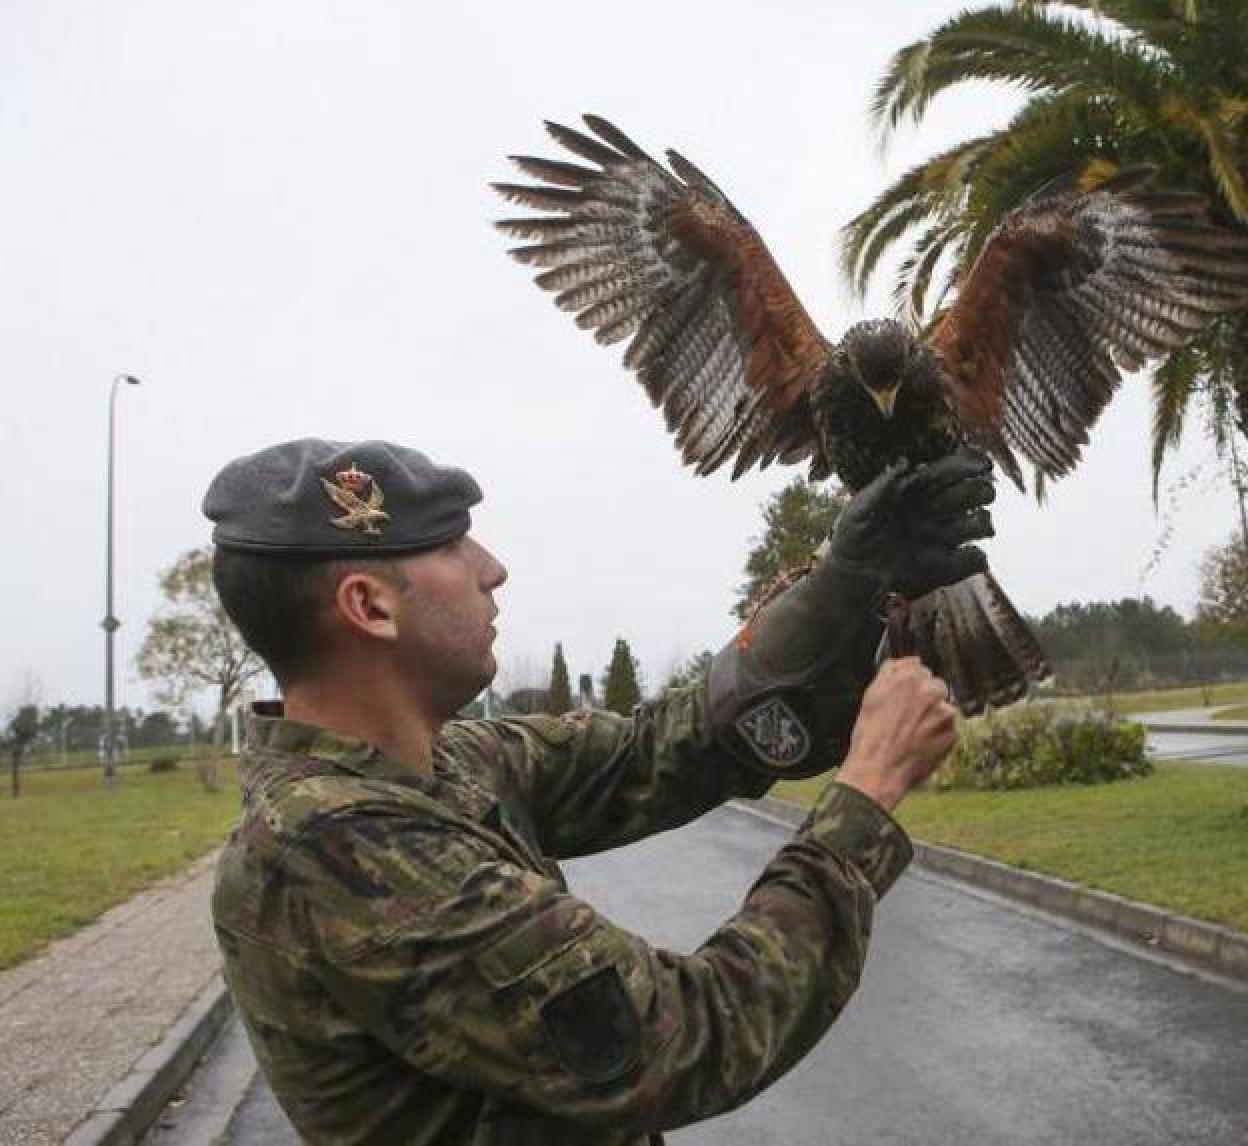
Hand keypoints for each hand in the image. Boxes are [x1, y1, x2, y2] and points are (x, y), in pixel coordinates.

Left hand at [830, 447, 995, 598]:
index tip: (982, 466)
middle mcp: (938, 509)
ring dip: (981, 522)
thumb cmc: (854, 534)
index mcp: (919, 490)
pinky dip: (974, 558)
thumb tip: (904, 463)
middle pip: (976, 492)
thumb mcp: (859, 508)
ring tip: (968, 528)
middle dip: (981, 491)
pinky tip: (962, 556)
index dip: (971, 465)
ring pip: (981, 522)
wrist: (853, 570)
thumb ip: (880, 487)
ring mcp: (944, 535)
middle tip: (976, 495)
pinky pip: (974, 559)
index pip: (952, 470)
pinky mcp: (945, 562)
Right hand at [836, 657, 956, 811]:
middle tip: (907, 718)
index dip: (909, 685)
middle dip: (925, 698)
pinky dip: (938, 735)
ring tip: (912, 734)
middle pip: (935, 686)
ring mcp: (944, 713)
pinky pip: (948, 728)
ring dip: (933, 717)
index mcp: (909, 678)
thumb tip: (908, 661)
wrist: (878, 770)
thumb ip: (891, 672)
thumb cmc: (871, 736)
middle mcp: (930, 691)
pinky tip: (920, 744)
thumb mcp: (872, 695)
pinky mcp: (953, 733)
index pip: (918, 668)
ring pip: (943, 707)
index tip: (903, 698)